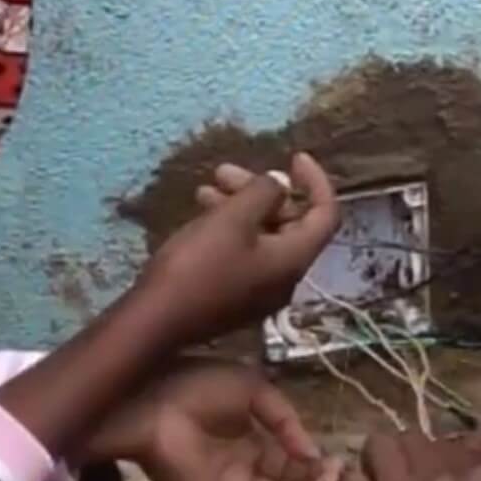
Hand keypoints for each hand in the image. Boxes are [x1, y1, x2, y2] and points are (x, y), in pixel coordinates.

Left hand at [82, 364, 341, 480]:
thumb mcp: (255, 391)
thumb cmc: (200, 386)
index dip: (319, 470)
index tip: (338, 464)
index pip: (296, 469)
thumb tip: (315, 455)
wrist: (156, 398)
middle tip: (331, 480)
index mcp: (255, 447)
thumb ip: (286, 422)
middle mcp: (246, 476)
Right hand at [143, 152, 339, 338]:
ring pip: (263, 237)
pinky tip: (201, 213)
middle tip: (225, 172)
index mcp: (294, 260)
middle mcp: (285, 278)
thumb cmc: (197, 267)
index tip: (294, 157)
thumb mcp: (231, 220)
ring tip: (206, 186)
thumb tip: (281, 184)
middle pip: (291, 224)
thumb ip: (262, 194)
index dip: (316, 181)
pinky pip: (245, 254)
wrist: (155, 323)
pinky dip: (231, 229)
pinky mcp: (236, 296)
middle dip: (263, 191)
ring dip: (241, 206)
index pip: (325, 215)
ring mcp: (260, 291)